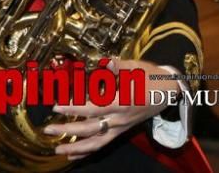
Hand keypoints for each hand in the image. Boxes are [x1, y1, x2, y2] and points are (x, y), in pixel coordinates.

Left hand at [44, 58, 178, 159]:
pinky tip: (74, 155)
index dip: (75, 108)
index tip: (58, 106)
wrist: (169, 91)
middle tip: (48, 129)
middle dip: (68, 130)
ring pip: (97, 142)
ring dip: (76, 148)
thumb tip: (105, 62)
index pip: (94, 108)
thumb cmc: (151, 77)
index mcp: (123, 102)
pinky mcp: (122, 130)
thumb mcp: (136, 67)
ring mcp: (121, 127)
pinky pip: (103, 144)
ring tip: (58, 149)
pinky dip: (88, 151)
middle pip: (91, 129)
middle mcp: (120, 118)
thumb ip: (118, 66)